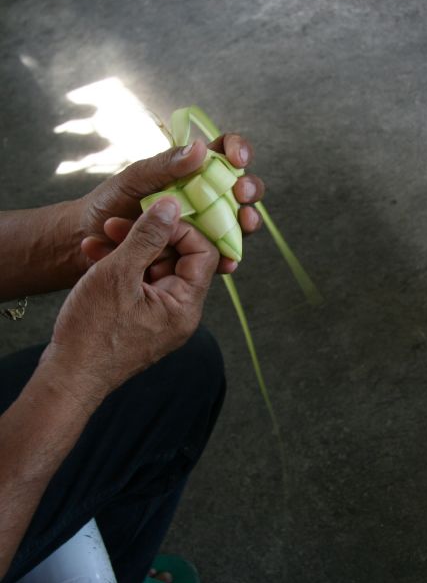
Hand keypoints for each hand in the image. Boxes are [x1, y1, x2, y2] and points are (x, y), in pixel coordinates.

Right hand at [42, 198, 217, 406]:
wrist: (67, 377)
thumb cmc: (92, 332)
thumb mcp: (119, 274)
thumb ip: (147, 237)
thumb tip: (172, 206)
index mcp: (185, 306)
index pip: (203, 254)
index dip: (180, 229)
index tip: (153, 215)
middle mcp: (179, 314)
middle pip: (178, 260)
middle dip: (147, 237)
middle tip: (116, 224)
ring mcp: (159, 318)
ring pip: (153, 269)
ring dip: (128, 249)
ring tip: (100, 238)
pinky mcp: (139, 320)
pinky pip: (138, 285)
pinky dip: (120, 268)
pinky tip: (94, 255)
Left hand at [77, 134, 264, 275]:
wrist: (86, 241)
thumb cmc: (108, 203)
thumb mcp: (134, 178)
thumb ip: (165, 165)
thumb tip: (201, 150)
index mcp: (190, 170)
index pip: (224, 152)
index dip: (238, 150)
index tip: (236, 158)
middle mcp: (202, 197)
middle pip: (240, 189)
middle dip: (249, 189)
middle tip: (241, 193)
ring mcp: (202, 227)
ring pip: (236, 223)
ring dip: (245, 223)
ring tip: (243, 223)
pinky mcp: (195, 254)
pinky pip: (218, 257)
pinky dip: (226, 260)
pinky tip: (228, 262)